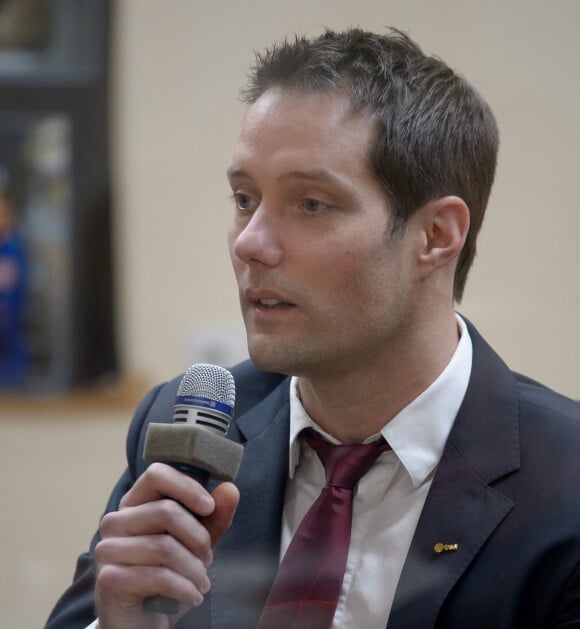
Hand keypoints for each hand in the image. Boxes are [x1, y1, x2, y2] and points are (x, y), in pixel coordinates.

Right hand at [94, 462, 239, 628]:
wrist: (142, 621)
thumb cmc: (169, 574)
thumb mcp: (197, 543)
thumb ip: (213, 517)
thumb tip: (230, 489)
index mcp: (135, 504)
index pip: (156, 474)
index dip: (187, 487)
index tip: (209, 507)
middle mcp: (115, 521)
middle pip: (166, 511)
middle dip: (199, 537)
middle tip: (208, 558)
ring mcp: (107, 549)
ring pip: (164, 546)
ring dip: (194, 568)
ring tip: (202, 581)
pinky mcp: (109, 579)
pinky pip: (158, 576)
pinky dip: (185, 588)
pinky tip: (193, 596)